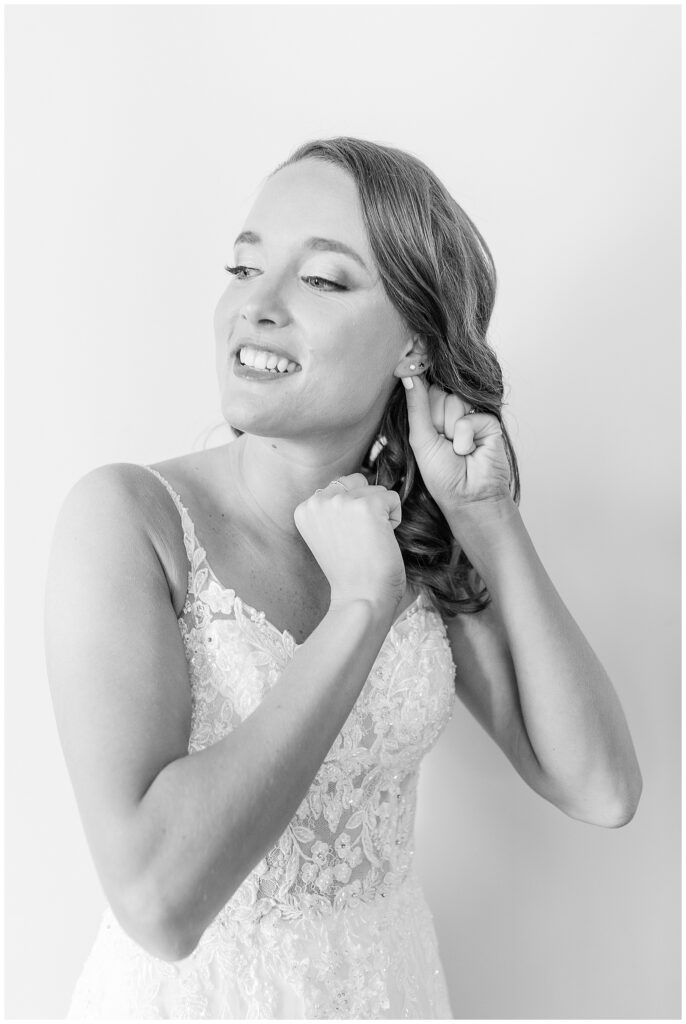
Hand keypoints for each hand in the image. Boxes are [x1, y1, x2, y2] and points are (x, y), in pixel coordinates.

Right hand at [293, 473, 405, 609]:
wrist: (360, 597)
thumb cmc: (350, 571)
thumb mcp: (328, 534)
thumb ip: (332, 508)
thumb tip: (358, 478)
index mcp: (304, 508)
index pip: (340, 486)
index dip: (352, 512)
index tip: (347, 540)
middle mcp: (318, 500)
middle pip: (357, 482)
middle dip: (366, 506)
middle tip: (360, 540)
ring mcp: (341, 501)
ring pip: (376, 490)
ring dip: (380, 514)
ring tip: (369, 542)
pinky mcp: (367, 505)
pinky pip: (392, 498)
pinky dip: (394, 519)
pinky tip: (382, 541)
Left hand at [401, 374, 511, 514]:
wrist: (470, 497)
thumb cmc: (443, 476)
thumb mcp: (421, 439)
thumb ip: (416, 405)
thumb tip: (408, 373)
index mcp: (431, 415)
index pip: (423, 388)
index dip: (420, 395)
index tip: (419, 407)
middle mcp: (451, 412)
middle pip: (438, 392)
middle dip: (436, 420)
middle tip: (442, 442)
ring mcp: (470, 414)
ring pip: (454, 401)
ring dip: (450, 431)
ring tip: (456, 450)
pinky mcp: (488, 421)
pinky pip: (470, 417)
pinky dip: (465, 438)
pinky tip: (470, 451)